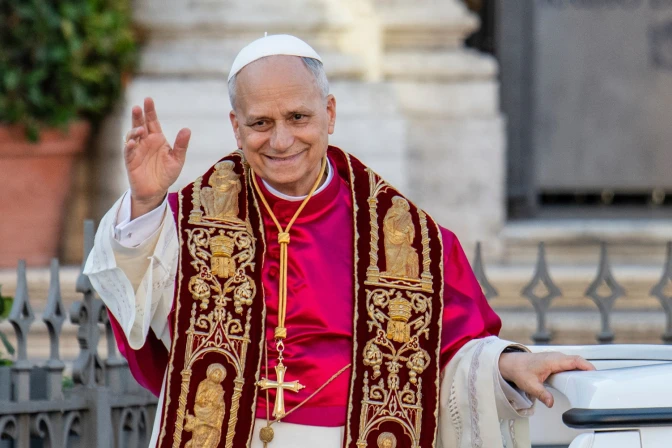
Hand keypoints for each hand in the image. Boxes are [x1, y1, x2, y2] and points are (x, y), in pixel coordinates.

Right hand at [124, 97, 190, 218]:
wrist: (156, 191)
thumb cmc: (166, 174)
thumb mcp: (177, 159)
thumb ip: (181, 145)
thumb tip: (187, 129)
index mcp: (157, 139)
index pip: (152, 121)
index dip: (150, 111)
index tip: (148, 100)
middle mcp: (145, 142)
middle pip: (140, 125)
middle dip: (138, 116)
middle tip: (138, 107)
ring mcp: (137, 150)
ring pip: (132, 136)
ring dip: (134, 131)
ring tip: (140, 129)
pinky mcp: (131, 161)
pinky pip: (128, 151)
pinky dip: (129, 146)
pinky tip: (132, 142)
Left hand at [498, 351, 594, 407]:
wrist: (512, 363)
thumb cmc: (520, 370)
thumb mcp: (530, 385)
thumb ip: (542, 394)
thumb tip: (550, 403)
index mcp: (552, 361)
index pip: (574, 361)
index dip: (586, 366)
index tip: (595, 373)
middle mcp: (556, 357)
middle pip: (577, 360)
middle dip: (588, 368)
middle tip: (597, 380)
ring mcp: (556, 358)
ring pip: (574, 361)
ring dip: (583, 368)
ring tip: (591, 380)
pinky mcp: (555, 360)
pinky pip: (570, 363)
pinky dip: (577, 368)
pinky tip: (580, 377)